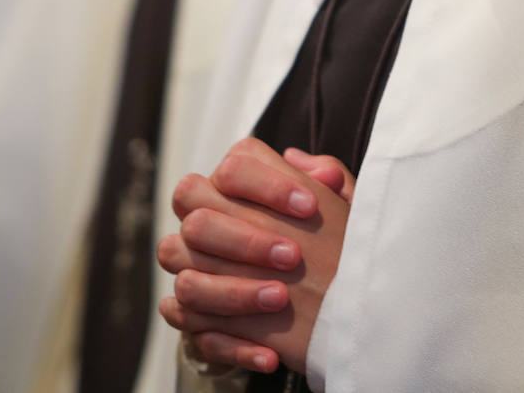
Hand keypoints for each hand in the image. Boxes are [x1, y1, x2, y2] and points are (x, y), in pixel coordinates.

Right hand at [158, 139, 353, 373]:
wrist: (315, 298)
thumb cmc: (322, 240)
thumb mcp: (336, 210)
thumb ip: (331, 183)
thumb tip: (323, 173)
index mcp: (232, 186)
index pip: (231, 167)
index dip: (266, 184)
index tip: (309, 206)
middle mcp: (201, 224)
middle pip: (196, 220)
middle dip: (245, 239)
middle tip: (292, 256)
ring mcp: (191, 271)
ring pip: (187, 280)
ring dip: (234, 292)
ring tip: (281, 299)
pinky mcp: (193, 318)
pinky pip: (193, 333)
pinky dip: (231, 345)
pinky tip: (270, 355)